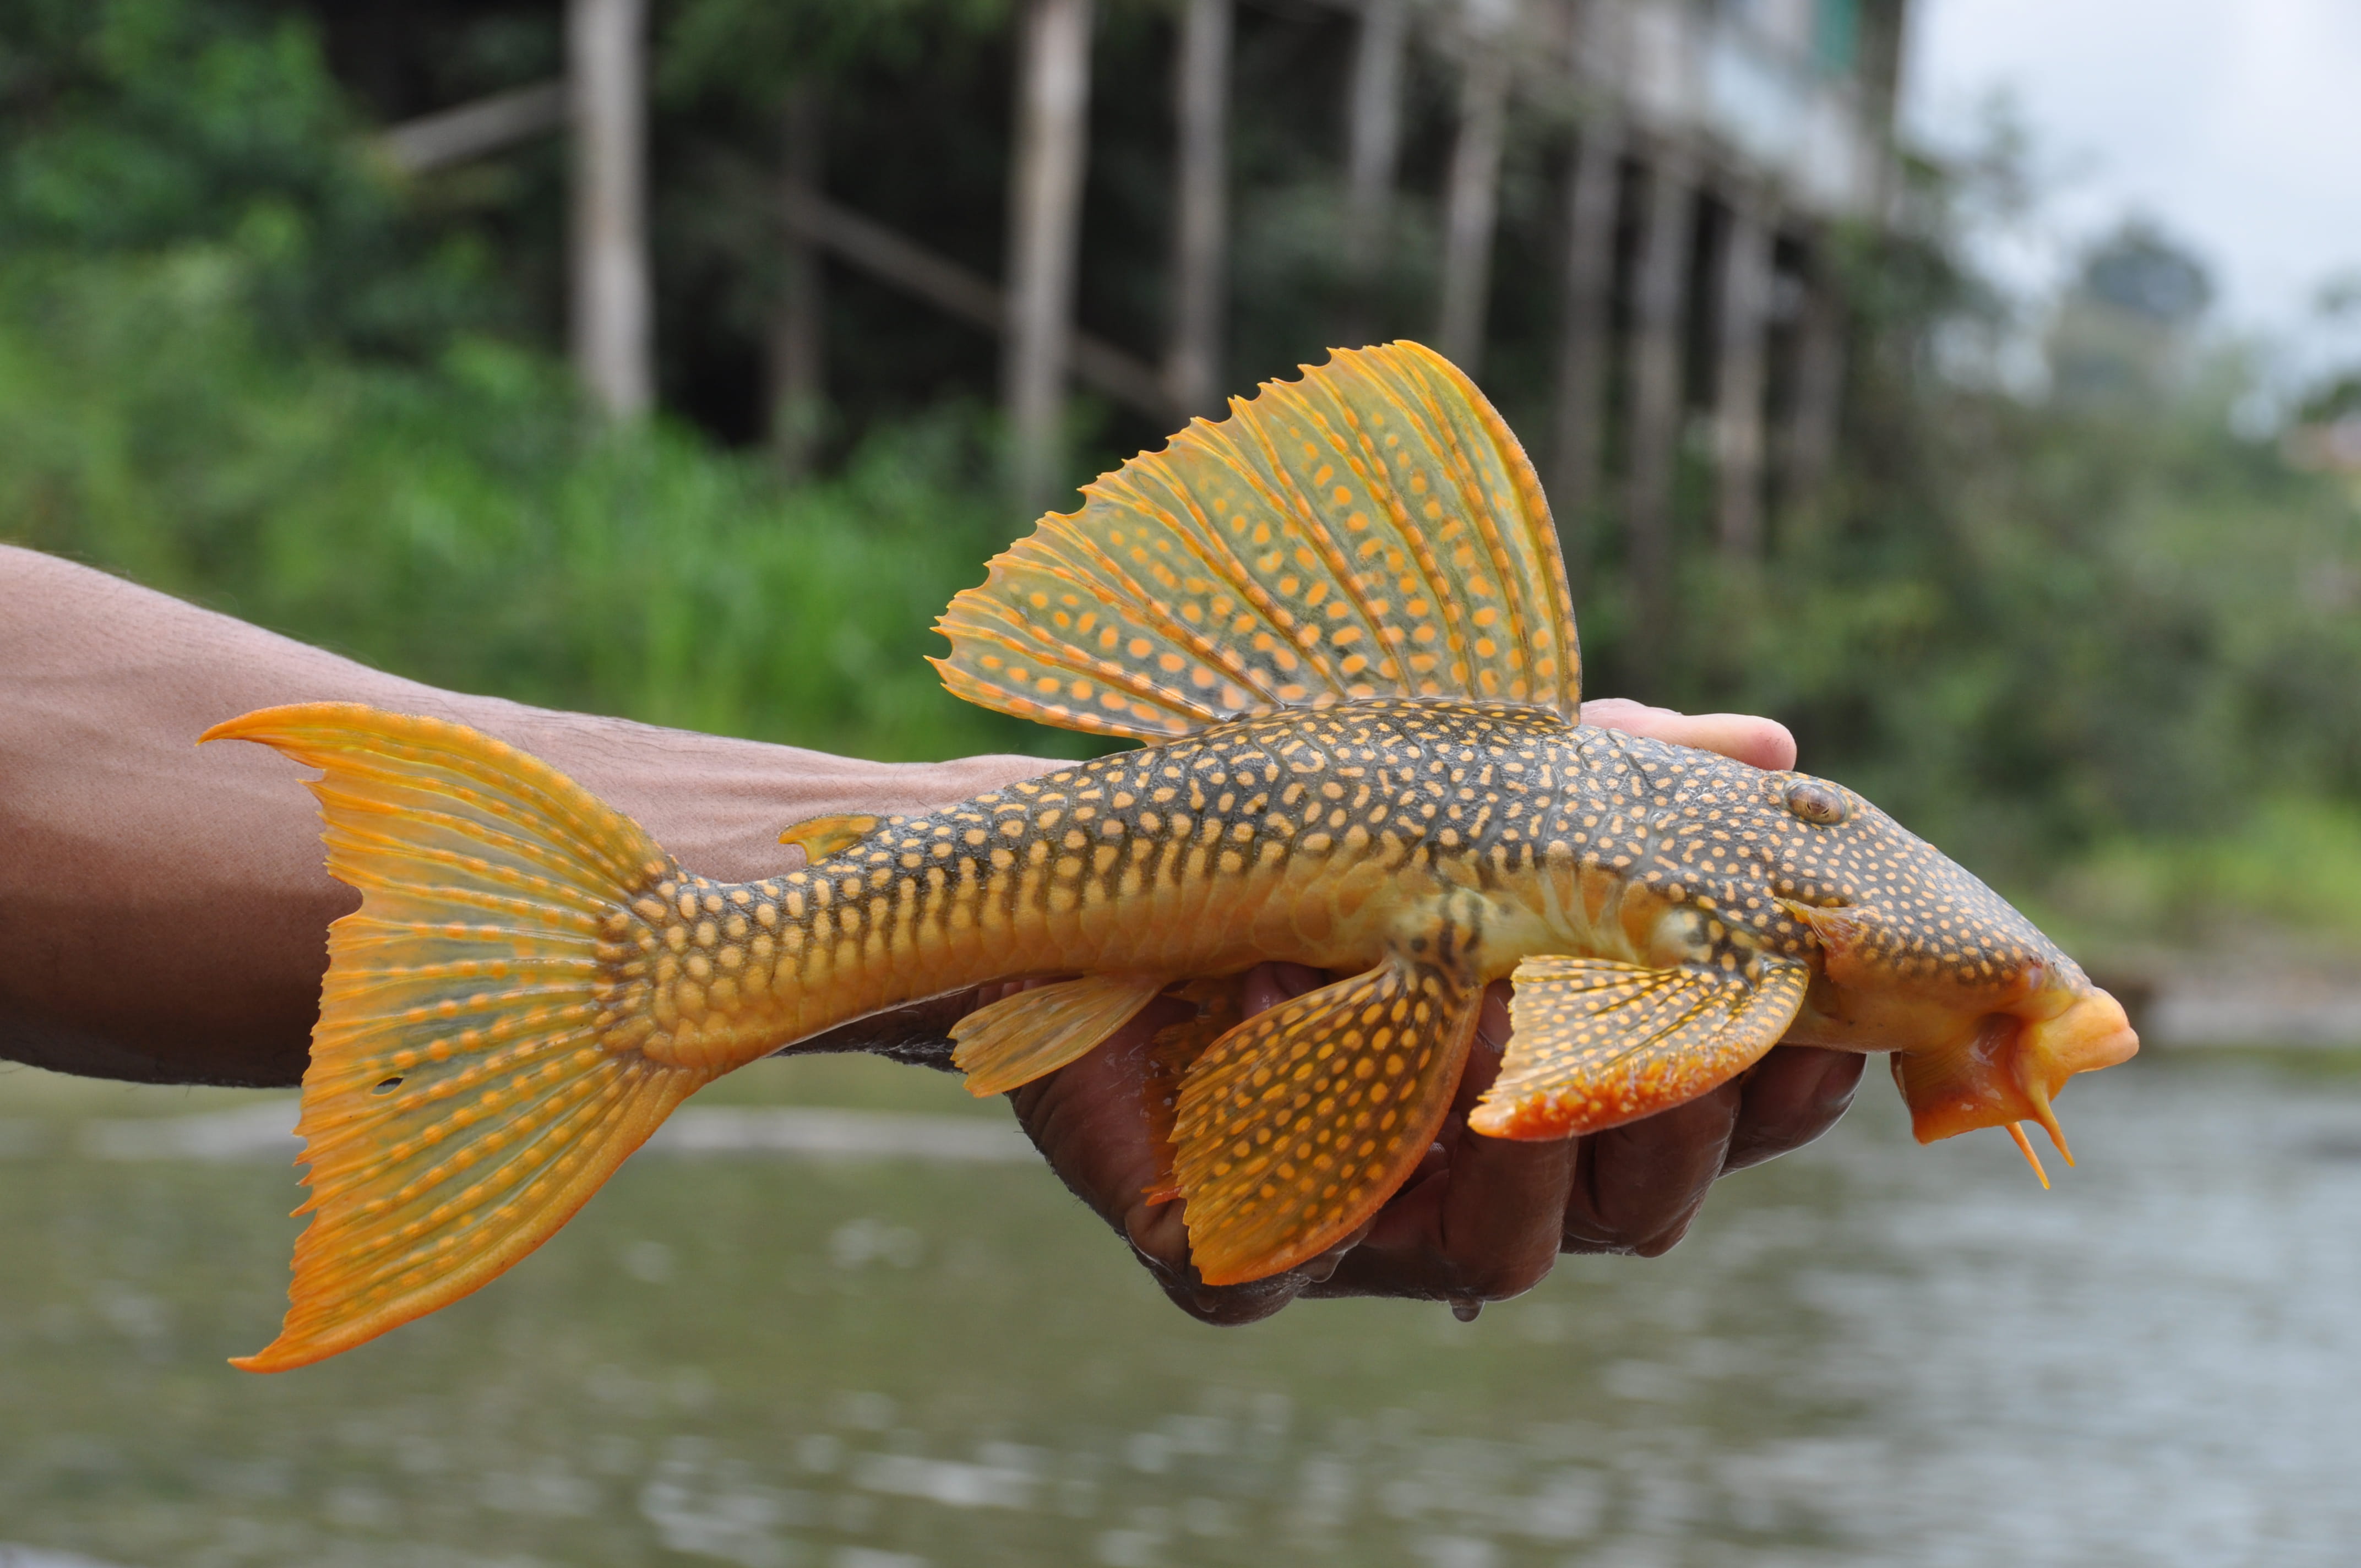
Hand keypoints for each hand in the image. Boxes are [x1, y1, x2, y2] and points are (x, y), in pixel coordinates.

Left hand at [1005, 699, 1866, 1324]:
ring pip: (1511, 1256)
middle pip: (1643, 1212)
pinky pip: (1291, 1254)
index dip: (1784, 1088)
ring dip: (1517, 1145)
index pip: (1717, 1115)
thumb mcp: (1468, 782)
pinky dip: (1309, 1152)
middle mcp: (1486, 1173)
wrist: (1099, 872)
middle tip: (1664, 1030)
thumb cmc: (1309, 835)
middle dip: (1674, 1127)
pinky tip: (1281, 1013)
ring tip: (1487, 1010)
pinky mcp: (1237, 1253)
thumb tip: (1769, 746)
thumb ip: (1610, 769)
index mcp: (1559, 1078)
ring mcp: (1371, 1228)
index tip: (1819, 1014)